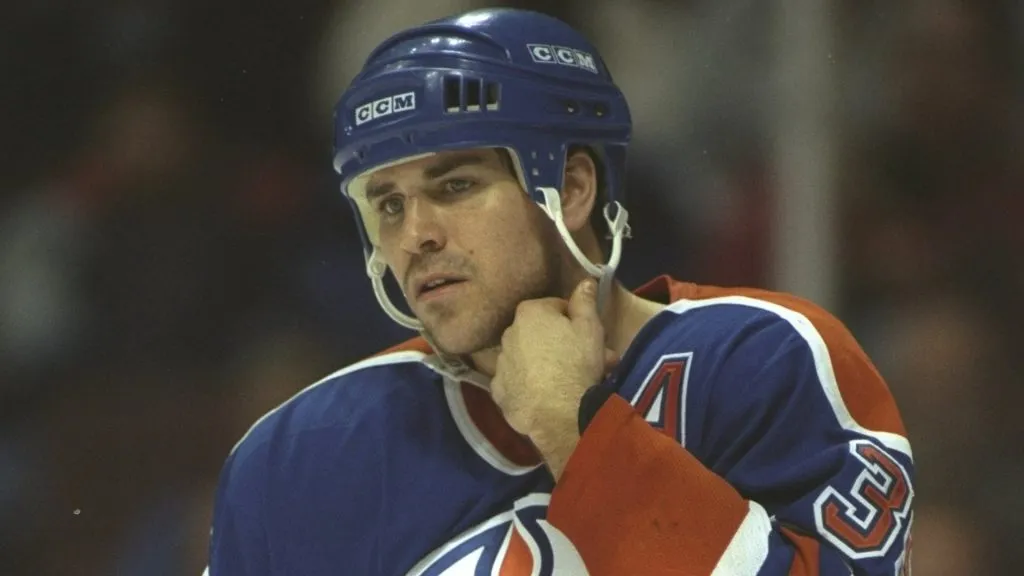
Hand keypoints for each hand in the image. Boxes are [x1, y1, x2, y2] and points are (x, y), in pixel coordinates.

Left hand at [490, 278, 618, 476]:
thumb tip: (584, 281)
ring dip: (543, 364)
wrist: (559, 414)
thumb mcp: (591, 328)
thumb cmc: (577, 363)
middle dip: (559, 343)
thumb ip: (585, 301)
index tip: (587, 337)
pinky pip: (516, 382)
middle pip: (539, 333)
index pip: (554, 307)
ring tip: (568, 383)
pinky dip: (528, 386)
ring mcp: (501, 365)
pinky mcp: (498, 392)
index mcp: (529, 312)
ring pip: (526, 358)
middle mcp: (508, 334)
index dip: (574, 321)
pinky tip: (546, 397)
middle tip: (584, 361)